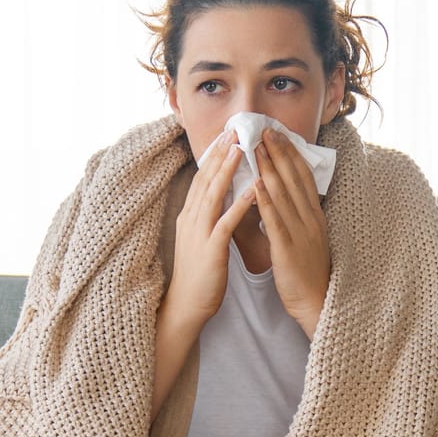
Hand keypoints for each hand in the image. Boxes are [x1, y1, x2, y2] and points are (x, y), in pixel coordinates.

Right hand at [166, 127, 256, 322]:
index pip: (202, 178)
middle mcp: (191, 219)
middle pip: (205, 179)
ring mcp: (199, 233)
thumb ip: (208, 216)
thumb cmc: (198, 274)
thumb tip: (221, 196)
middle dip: (220, 153)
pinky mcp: (211, 250)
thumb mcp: (201, 238)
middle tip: (234, 130)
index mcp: (190, 215)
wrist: (186, 306)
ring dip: (227, 171)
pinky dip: (238, 205)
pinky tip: (251, 191)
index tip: (226, 135)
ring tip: (241, 149)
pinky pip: (225, 223)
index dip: (214, 155)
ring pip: (213, 195)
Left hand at [253, 127, 331, 336]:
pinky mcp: (288, 248)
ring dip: (269, 168)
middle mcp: (309, 218)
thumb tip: (282, 196)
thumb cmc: (308, 272)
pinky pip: (275, 219)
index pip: (303, 177)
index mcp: (314, 215)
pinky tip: (255, 184)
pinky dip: (265, 200)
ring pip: (284, 194)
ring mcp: (300, 232)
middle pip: (293, 178)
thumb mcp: (307, 237)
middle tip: (265, 129)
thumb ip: (297, 216)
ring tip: (256, 147)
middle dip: (278, 152)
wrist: (316, 302)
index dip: (290, 154)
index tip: (278, 134)